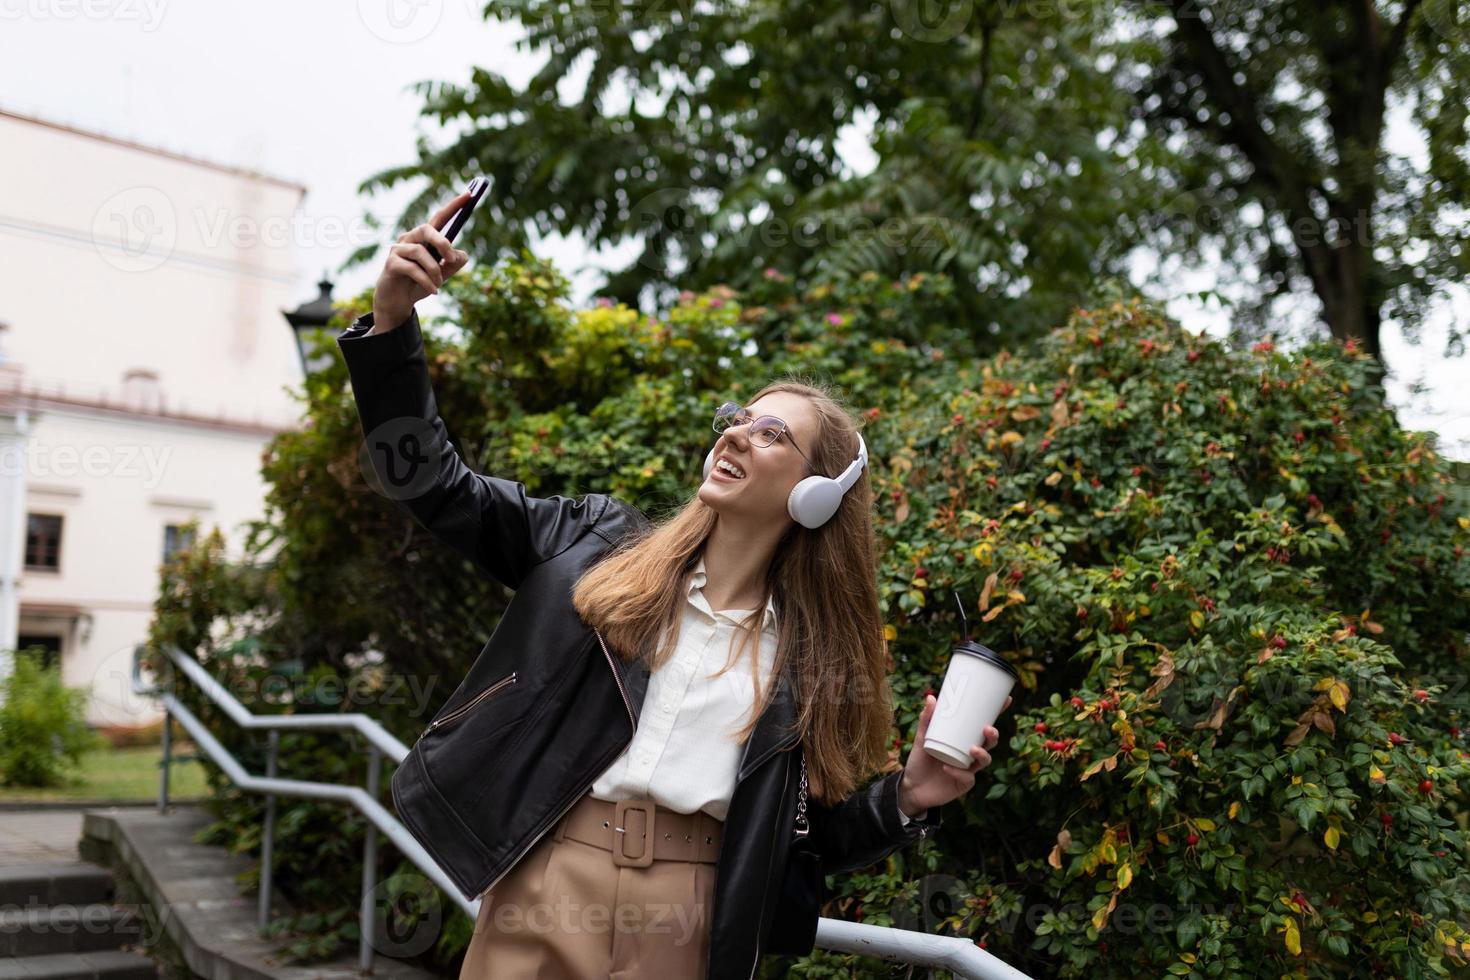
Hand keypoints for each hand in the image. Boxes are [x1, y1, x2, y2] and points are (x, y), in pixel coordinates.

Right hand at [370, 190, 473, 333]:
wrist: (398, 302)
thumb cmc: (419, 284)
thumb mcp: (442, 275)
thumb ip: (453, 264)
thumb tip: (461, 255)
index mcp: (424, 238)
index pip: (439, 218)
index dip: (454, 206)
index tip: (470, 194)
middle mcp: (410, 239)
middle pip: (426, 228)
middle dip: (442, 243)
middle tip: (451, 259)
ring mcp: (398, 250)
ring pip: (420, 252)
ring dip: (435, 270)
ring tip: (439, 284)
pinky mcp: (391, 263)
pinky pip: (412, 269)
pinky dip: (426, 281)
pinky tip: (434, 291)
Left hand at [897, 693, 1012, 816]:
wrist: (912, 788)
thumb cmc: (920, 761)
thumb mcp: (921, 738)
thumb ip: (926, 720)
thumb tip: (931, 697)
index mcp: (964, 739)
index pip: (984, 725)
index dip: (997, 714)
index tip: (1006, 700)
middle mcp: (970, 754)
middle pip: (990, 743)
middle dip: (993, 735)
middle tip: (987, 729)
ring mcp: (969, 769)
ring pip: (984, 761)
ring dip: (982, 754)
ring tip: (972, 749)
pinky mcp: (963, 783)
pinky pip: (967, 777)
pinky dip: (958, 772)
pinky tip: (947, 768)